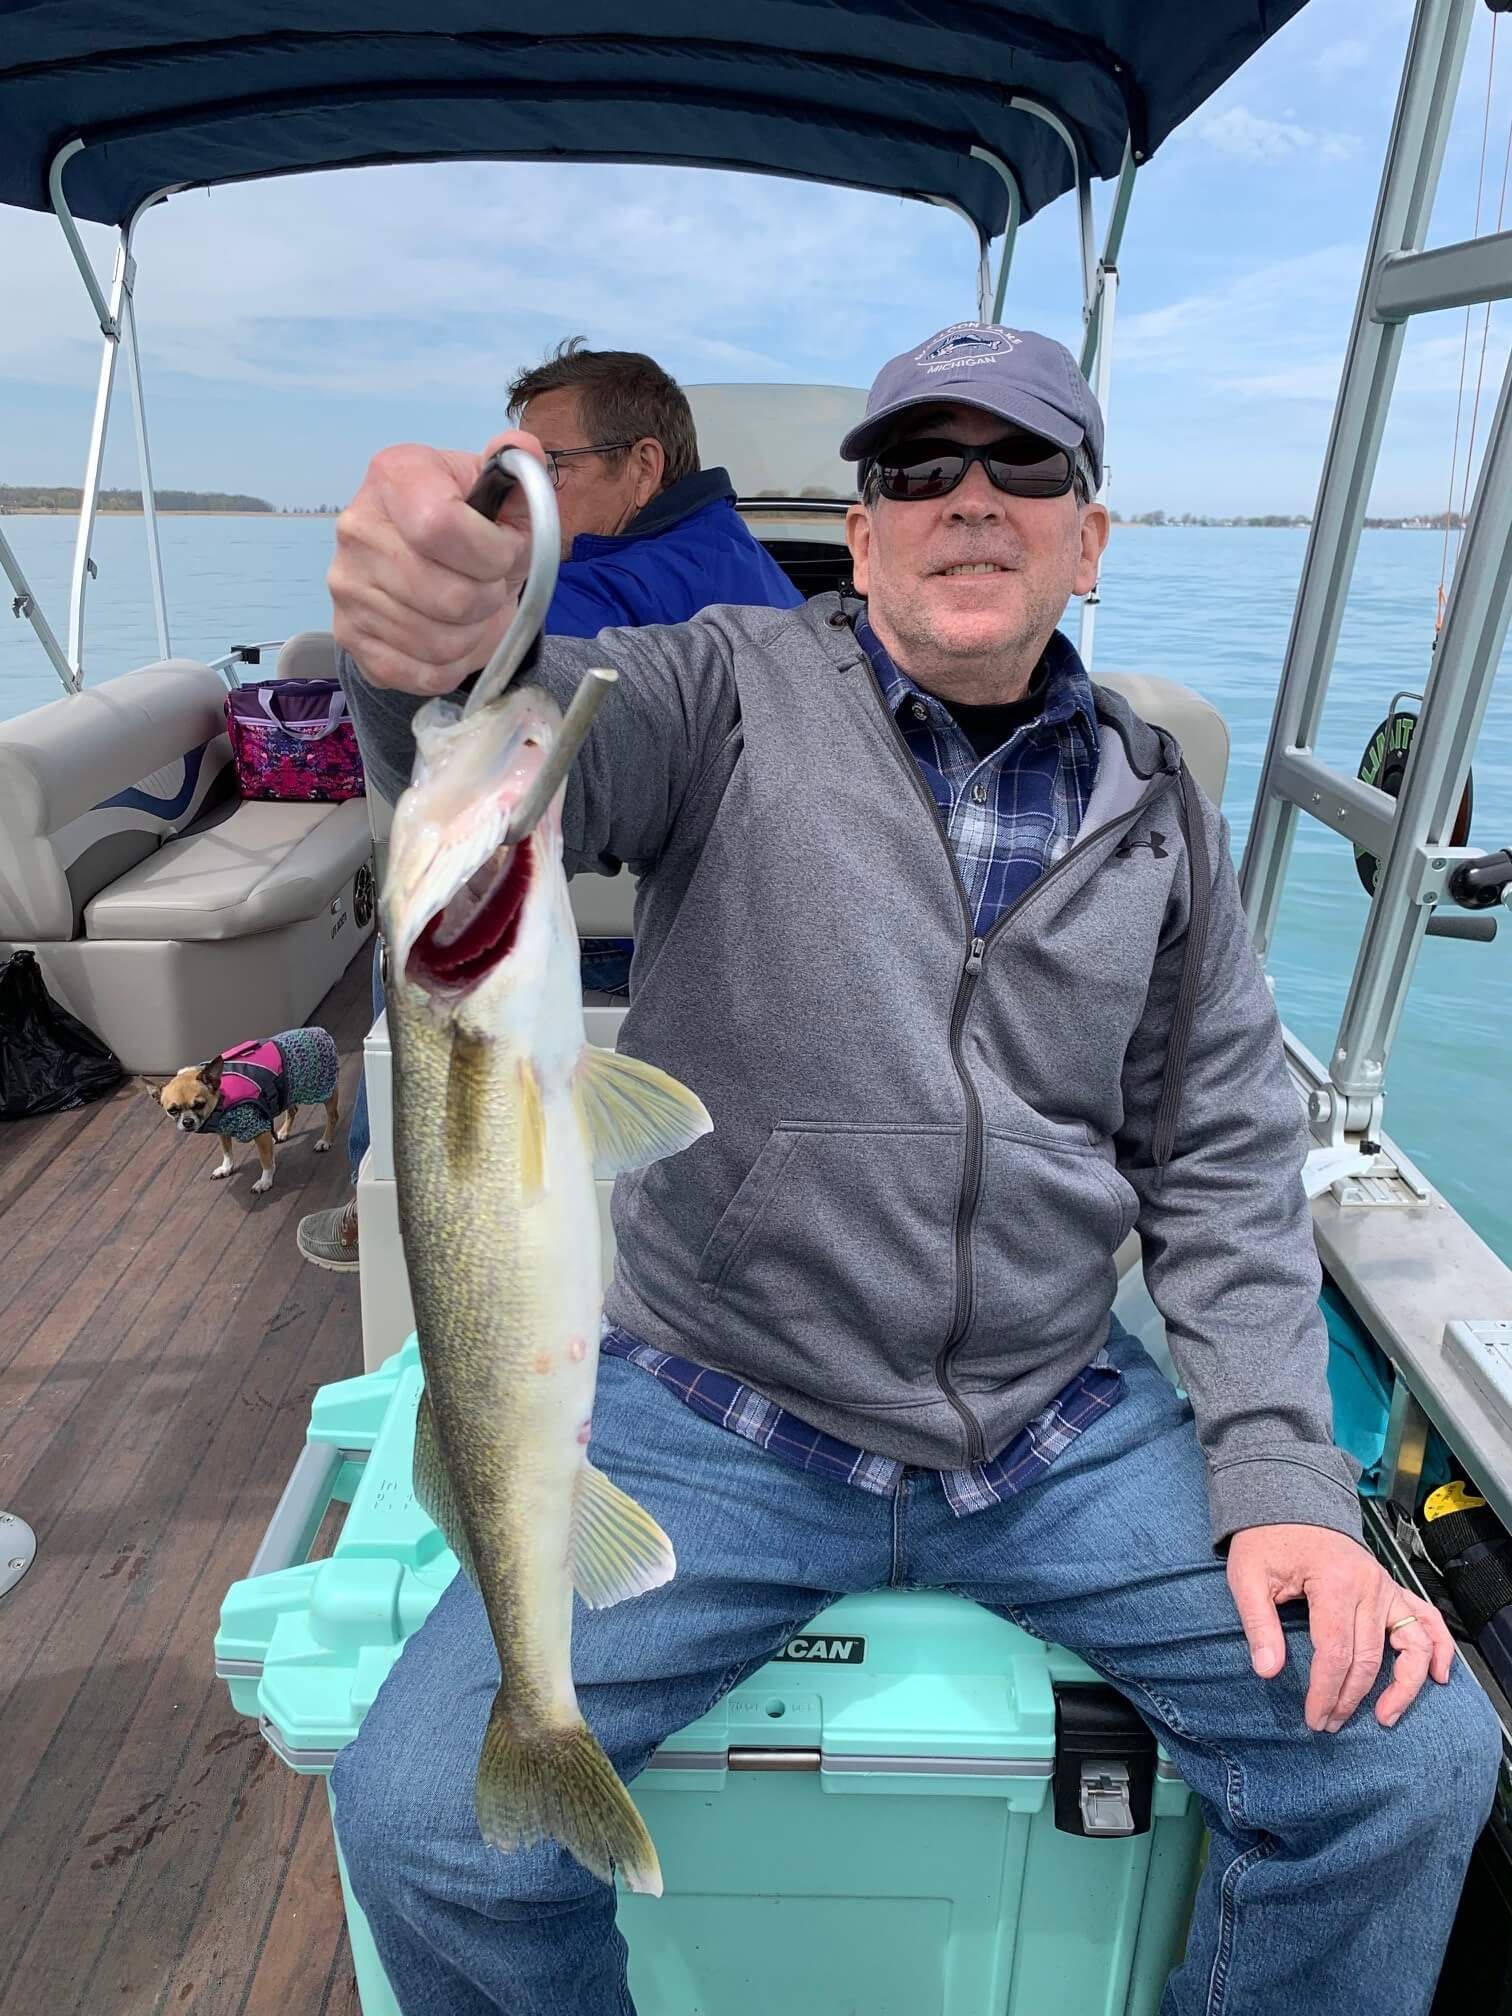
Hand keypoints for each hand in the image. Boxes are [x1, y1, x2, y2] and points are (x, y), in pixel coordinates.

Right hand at [328, 428, 546, 694]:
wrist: (430, 563)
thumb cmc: (474, 526)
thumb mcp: (503, 492)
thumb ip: (520, 469)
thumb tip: (524, 450)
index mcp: (394, 475)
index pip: (440, 526)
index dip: (491, 553)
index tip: (506, 554)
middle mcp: (357, 526)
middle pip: (448, 596)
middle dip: (488, 600)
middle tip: (490, 587)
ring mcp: (346, 585)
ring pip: (437, 642)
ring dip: (473, 634)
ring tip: (473, 611)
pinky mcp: (348, 634)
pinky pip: (417, 672)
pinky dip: (450, 665)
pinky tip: (453, 638)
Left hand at [1227, 1523, 1454, 1732]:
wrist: (1288, 1503)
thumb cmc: (1266, 1539)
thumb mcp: (1247, 1576)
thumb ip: (1259, 1623)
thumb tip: (1267, 1670)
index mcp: (1334, 1583)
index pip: (1336, 1653)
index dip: (1325, 1692)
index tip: (1314, 1717)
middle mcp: (1369, 1586)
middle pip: (1368, 1658)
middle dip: (1349, 1698)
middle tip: (1329, 1724)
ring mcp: (1385, 1587)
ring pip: (1410, 1645)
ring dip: (1404, 1686)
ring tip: (1386, 1716)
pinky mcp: (1391, 1587)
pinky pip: (1427, 1619)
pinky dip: (1438, 1648)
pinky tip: (1437, 1676)